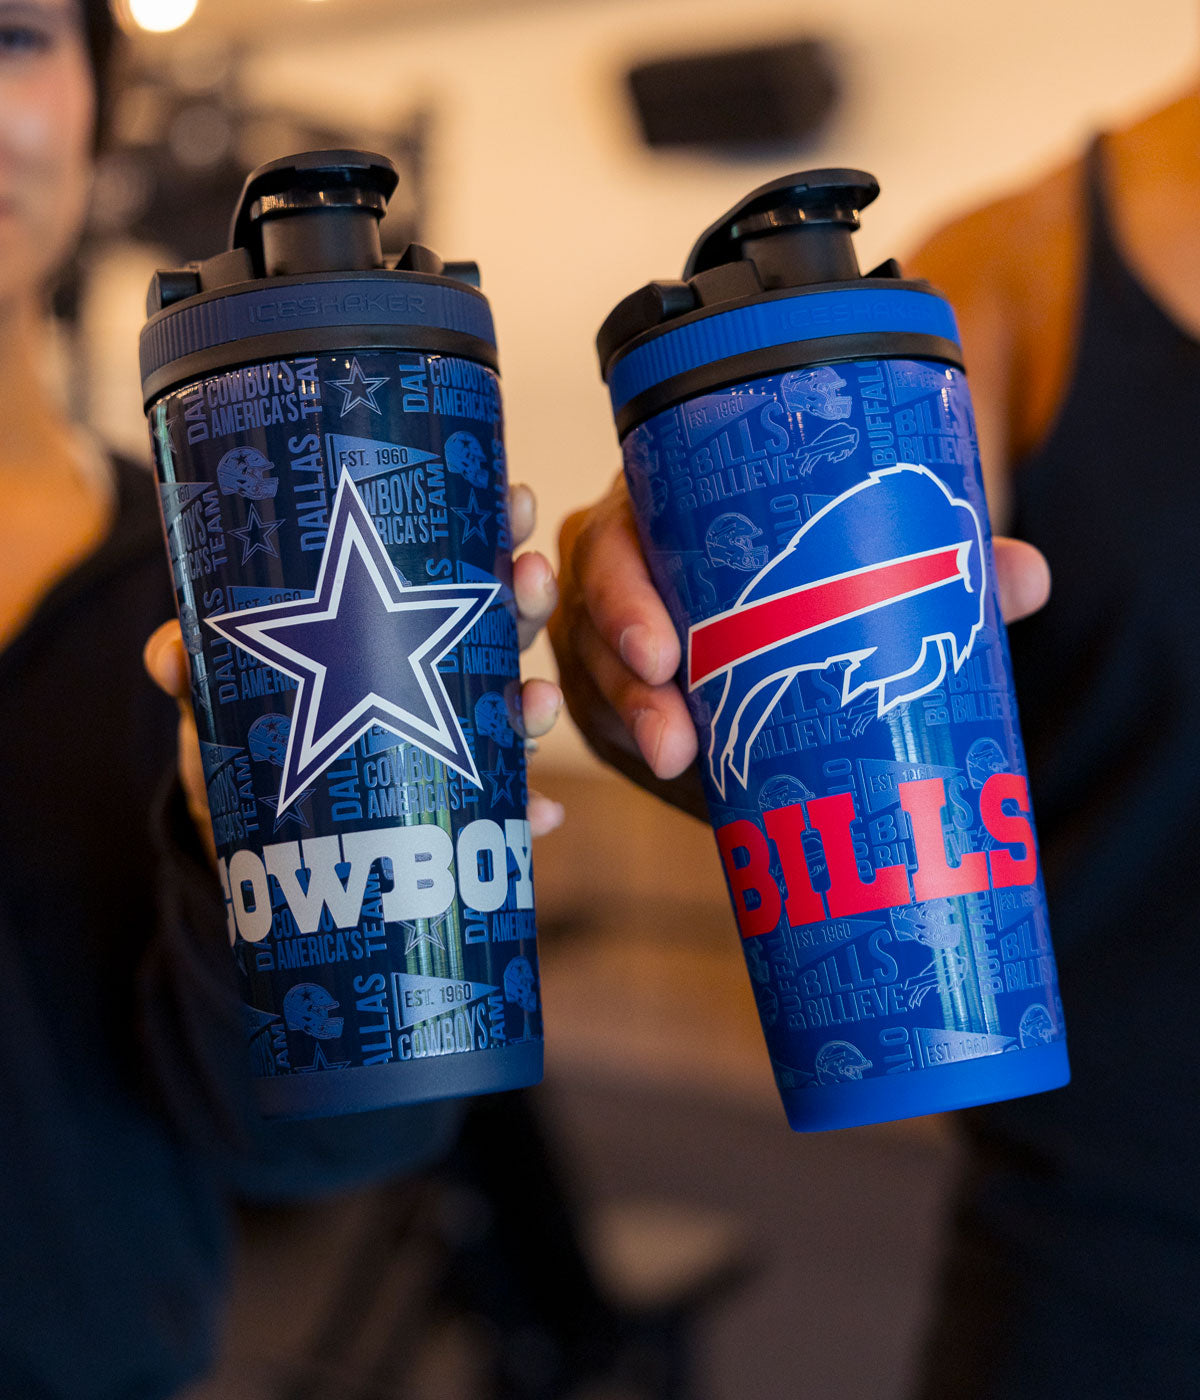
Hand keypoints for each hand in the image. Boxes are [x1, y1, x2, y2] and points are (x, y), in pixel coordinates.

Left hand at [144, 482, 565, 864]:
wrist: (248, 821)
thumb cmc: (247, 728)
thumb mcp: (219, 686)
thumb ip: (191, 664)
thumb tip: (167, 657)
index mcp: (398, 621)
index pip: (456, 562)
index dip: (493, 526)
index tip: (512, 496)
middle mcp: (436, 670)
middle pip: (502, 625)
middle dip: (529, 597)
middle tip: (530, 575)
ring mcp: (449, 736)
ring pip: (512, 706)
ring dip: (539, 701)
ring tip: (538, 704)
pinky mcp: (450, 800)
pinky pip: (501, 803)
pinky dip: (528, 811)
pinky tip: (541, 816)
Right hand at [550, 472, 1051, 821]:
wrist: (789, 577)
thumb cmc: (813, 548)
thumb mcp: (854, 543)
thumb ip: (933, 557)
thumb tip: (1025, 580)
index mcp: (658, 509)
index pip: (613, 546)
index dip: (623, 599)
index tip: (664, 655)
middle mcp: (618, 568)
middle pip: (590, 627)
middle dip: (626, 691)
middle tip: (674, 745)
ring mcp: (605, 634)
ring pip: (588, 683)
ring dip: (624, 732)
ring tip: (678, 769)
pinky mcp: (613, 690)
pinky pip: (601, 725)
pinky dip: (627, 756)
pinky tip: (672, 783)